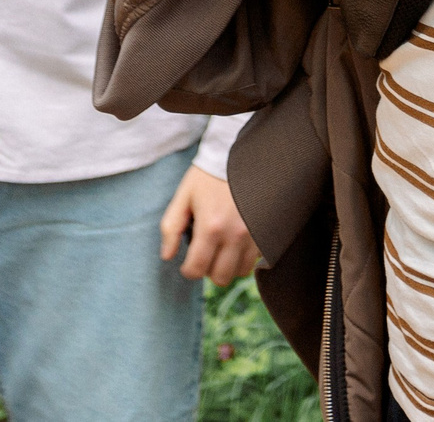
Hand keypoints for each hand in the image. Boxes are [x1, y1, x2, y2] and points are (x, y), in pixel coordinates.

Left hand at [160, 164, 260, 284]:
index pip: (196, 269)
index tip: (187, 262)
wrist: (240, 156)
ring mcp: (253, 235)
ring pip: (240, 272)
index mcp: (210, 227)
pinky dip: (243, 258)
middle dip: (208, 271)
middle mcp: (234, 235)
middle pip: (220, 277)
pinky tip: (235, 244)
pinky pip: (255, 260)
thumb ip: (171, 228)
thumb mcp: (184, 197)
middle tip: (204, 255)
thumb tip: (167, 256)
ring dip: (228, 267)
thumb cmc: (208, 176)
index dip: (188, 270)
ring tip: (220, 249)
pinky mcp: (266, 232)